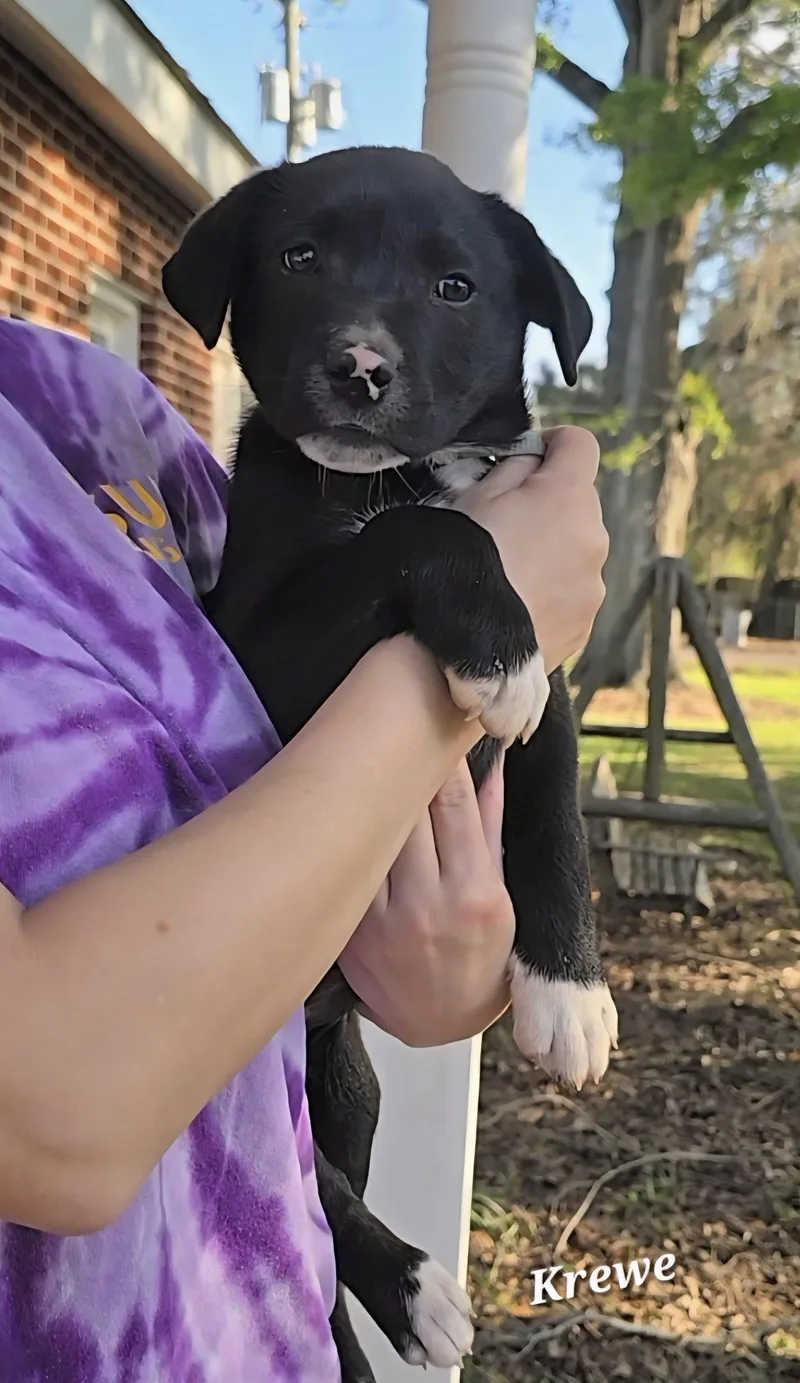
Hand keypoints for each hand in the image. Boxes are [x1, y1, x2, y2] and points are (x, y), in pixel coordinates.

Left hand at [339, 756, 513, 1046]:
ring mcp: (383, 921)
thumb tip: (491, 763)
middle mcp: (427, 906)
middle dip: (397, 769)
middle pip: (406, 813)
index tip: (428, 728)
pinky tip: (337, 809)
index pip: (453, 806)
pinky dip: (343, 837)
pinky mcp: (351, 932)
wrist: (439, 1021)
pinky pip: (345, 870)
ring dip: (364, 794)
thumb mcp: (502, 893)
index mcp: (475, 892)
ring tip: (360, 758)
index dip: (440, 762)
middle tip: (389, 729)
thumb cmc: (480, 954)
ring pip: (368, 835)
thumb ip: (490, 825)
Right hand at [453, 426, 607, 671]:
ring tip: (508, 576)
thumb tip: (531, 462)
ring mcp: (595, 584)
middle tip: (504, 526)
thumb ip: (512, 468)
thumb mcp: (472, 496)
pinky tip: (516, 607)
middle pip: (580, 502)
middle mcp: (594, 536)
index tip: (527, 460)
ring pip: (578, 550)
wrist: (463, 645)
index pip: (579, 443)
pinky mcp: (586, 623)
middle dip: (549, 506)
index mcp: (568, 495)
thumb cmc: (461, 562)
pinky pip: (573, 593)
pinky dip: (552, 592)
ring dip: (553, 552)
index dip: (552, 445)